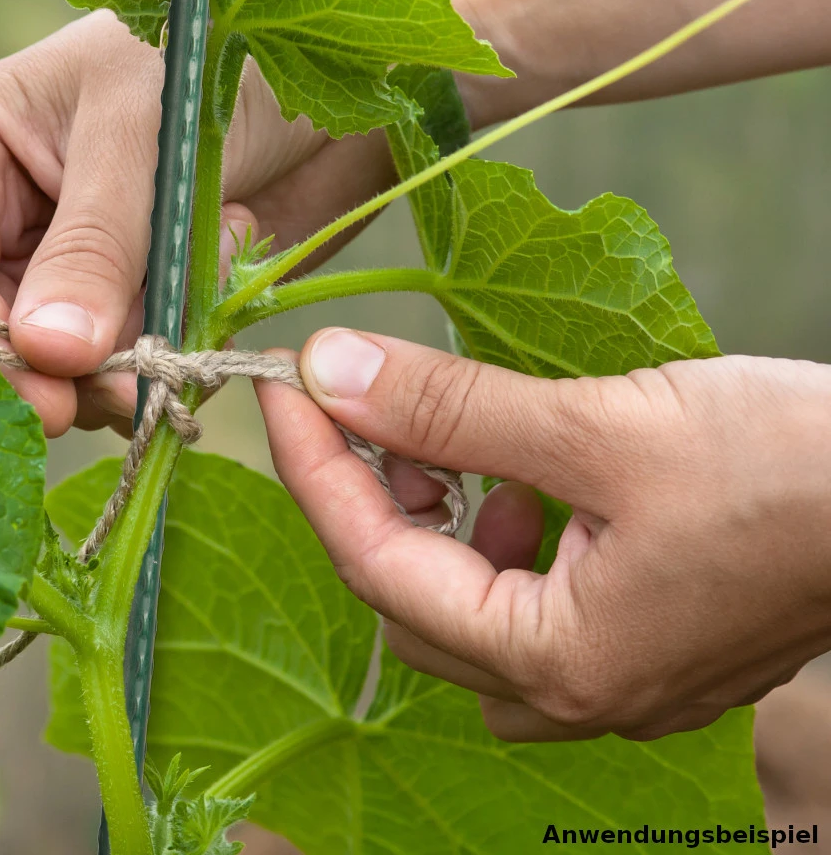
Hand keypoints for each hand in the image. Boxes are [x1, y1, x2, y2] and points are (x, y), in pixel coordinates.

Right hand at [0, 11, 393, 435]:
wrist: (314, 96)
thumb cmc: (218, 65)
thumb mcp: (144, 135)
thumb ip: (94, 243)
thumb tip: (47, 348)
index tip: (51, 394)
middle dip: (68, 371)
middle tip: (137, 388)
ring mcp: (64, 270)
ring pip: (65, 367)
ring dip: (137, 360)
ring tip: (196, 294)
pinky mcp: (128, 305)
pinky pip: (131, 367)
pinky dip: (176, 351)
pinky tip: (213, 293)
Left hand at [255, 328, 830, 740]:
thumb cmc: (790, 468)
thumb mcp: (599, 425)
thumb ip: (451, 408)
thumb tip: (332, 370)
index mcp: (558, 657)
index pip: (377, 564)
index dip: (315, 470)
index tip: (282, 390)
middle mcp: (577, 691)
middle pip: (411, 597)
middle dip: (368, 498)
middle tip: (357, 410)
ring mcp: (611, 675)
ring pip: (462, 609)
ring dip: (433, 524)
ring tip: (446, 449)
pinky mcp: (636, 639)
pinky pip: (522, 603)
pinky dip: (494, 540)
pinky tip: (522, 487)